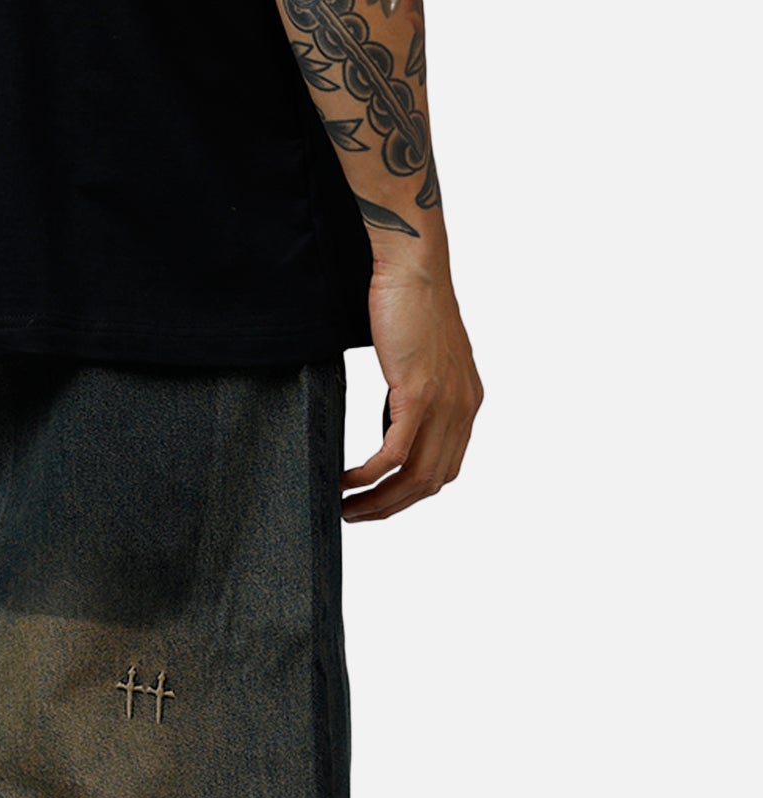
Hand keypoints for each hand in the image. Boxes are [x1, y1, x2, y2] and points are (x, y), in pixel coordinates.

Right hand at [342, 260, 483, 522]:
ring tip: (346, 508)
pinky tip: (346, 481)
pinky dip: (367, 476)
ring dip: (377, 501)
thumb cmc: (410, 304)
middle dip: (389, 508)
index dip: (409, 496)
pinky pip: (393, 455)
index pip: (443, 470)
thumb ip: (415, 397)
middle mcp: (462, 409)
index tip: (377, 503)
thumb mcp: (420, 361)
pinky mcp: (419, 393)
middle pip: (429, 484)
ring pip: (413, 477)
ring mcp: (443, 403)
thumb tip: (390, 425)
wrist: (412, 266)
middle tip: (354, 516)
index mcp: (467, 404)